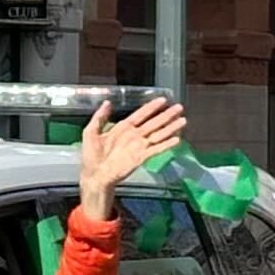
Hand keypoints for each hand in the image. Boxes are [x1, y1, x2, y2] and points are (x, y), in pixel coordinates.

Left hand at [77, 95, 188, 219]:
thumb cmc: (91, 156)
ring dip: (171, 127)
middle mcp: (134, 135)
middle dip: (167, 115)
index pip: (141, 114)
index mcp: (123, 127)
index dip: (152, 107)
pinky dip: (166, 144)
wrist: (95, 175)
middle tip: (179, 107)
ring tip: (183, 120)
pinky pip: (157, 149)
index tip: (163, 100)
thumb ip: (100, 117)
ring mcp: (139, 146)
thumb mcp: (91, 132)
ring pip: (159, 134)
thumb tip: (107, 102)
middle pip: (154, 123)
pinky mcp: (142, 157)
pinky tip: (177, 139)